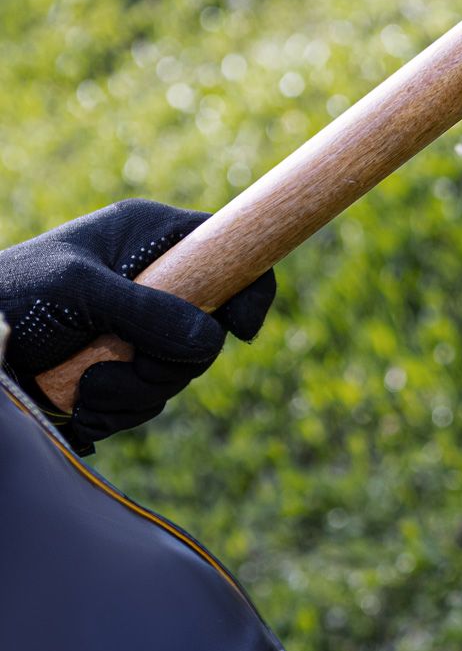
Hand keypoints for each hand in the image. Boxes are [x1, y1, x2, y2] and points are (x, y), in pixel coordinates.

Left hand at [0, 200, 274, 451]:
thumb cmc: (11, 294)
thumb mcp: (79, 290)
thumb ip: (146, 310)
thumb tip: (212, 342)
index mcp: (152, 239)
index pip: (231, 251)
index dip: (249, 289)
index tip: (240, 330)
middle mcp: (155, 282)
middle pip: (209, 330)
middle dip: (169, 362)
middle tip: (130, 365)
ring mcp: (139, 327)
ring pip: (179, 372)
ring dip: (135, 392)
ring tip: (86, 388)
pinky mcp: (121, 367)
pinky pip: (148, 399)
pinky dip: (117, 410)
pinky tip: (81, 404)